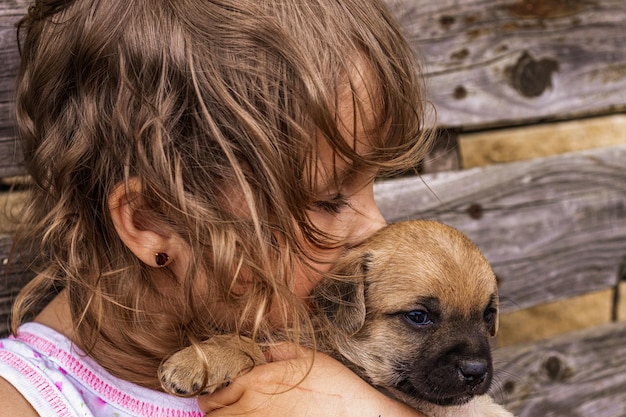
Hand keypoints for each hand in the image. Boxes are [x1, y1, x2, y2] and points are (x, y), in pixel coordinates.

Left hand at [197, 345, 424, 416]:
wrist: (356, 415)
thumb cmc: (334, 386)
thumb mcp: (306, 356)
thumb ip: (277, 350)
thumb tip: (260, 351)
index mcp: (256, 380)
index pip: (215, 393)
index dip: (210, 396)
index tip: (212, 396)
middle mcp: (250, 407)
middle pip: (212, 416)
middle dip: (212, 412)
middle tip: (219, 409)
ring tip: (236, 416)